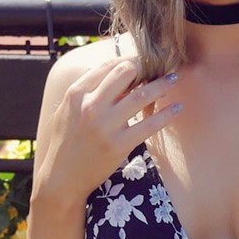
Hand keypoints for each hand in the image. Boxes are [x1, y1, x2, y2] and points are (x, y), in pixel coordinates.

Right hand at [32, 57, 180, 205]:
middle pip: (125, 74)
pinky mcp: (119, 145)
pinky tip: (176, 108)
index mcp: (75, 95)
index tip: (140, 62)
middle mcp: (90, 107)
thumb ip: (86, 94)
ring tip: (173, 80)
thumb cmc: (65, 142)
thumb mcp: (66, 112)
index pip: (106, 67)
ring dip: (161, 85)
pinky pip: (149, 125)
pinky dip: (166, 114)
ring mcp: (105, 126)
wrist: (61, 177)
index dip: (127, 61)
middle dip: (145, 67)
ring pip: (141, 96)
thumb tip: (115, 79)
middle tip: (159, 68)